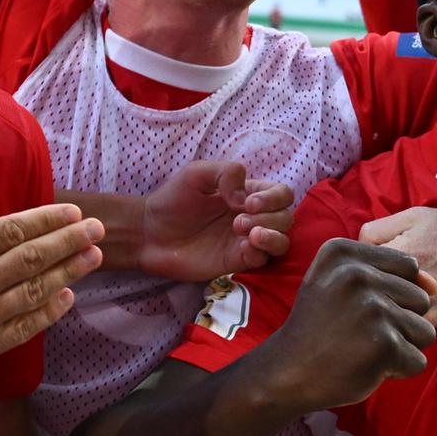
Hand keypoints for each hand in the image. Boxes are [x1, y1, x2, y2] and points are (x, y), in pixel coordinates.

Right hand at [0, 159, 104, 394]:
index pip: (10, 232)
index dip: (44, 220)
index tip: (71, 212)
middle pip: (31, 259)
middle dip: (68, 242)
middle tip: (98, 229)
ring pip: (33, 292)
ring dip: (68, 273)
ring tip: (95, 258)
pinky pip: (22, 328)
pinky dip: (47, 313)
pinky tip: (67, 299)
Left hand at [139, 162, 294, 281]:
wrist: (150, 233)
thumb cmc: (173, 199)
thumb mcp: (197, 173)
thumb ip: (226, 172)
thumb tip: (245, 196)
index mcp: (247, 193)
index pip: (281, 193)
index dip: (273, 197)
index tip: (247, 202)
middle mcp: (252, 217)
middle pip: (286, 217)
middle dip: (270, 216)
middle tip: (238, 220)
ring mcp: (245, 241)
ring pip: (282, 240)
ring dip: (272, 235)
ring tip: (247, 234)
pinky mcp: (236, 262)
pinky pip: (263, 260)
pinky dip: (261, 252)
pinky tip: (244, 247)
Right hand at [263, 239, 436, 412]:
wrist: (289, 370)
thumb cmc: (320, 325)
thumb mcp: (337, 281)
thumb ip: (386, 273)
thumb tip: (435, 285)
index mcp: (343, 252)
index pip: (408, 266)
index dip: (394, 293)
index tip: (361, 306)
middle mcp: (358, 274)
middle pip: (420, 299)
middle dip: (400, 321)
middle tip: (362, 331)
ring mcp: (372, 309)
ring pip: (424, 330)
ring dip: (401, 346)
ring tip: (366, 347)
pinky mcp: (384, 345)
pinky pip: (418, 361)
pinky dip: (398, 370)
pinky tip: (367, 365)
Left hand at [359, 206, 436, 341]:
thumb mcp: (413, 217)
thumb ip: (377, 232)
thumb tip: (356, 253)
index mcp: (400, 270)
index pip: (369, 292)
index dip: (374, 288)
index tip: (381, 283)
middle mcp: (419, 299)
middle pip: (391, 314)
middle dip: (394, 306)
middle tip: (406, 292)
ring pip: (416, 328)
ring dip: (419, 317)